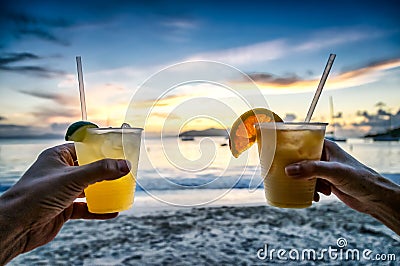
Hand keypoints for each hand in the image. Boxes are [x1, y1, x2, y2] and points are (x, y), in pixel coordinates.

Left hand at [0, 143, 129, 263]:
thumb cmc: (37, 195)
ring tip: (121, 190)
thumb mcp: (74, 177)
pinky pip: (86, 207)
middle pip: (88, 169)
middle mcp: (60, 173)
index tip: (118, 151)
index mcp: (57, 157)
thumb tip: (125, 165)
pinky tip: (112, 212)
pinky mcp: (64, 209)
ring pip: (88, 189)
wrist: (17, 225)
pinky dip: (99, 210)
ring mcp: (62, 191)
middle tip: (124, 172)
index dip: (100, 149)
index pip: (83, 148)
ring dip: (104, 191)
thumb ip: (101, 170)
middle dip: (106, 171)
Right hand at [285, 139, 399, 234]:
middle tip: (286, 175)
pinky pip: (310, 185)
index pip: (303, 142)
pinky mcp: (326, 182)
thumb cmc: (360, 178)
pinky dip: (310, 191)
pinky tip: (316, 196)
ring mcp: (324, 170)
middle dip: (294, 168)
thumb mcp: (334, 171)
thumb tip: (289, 170)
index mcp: (325, 147)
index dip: (291, 147)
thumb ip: (311, 169)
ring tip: (309, 189)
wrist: (374, 198)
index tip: (278, 153)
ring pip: (304, 174)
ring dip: (303, 183)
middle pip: (300, 159)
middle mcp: (323, 157)